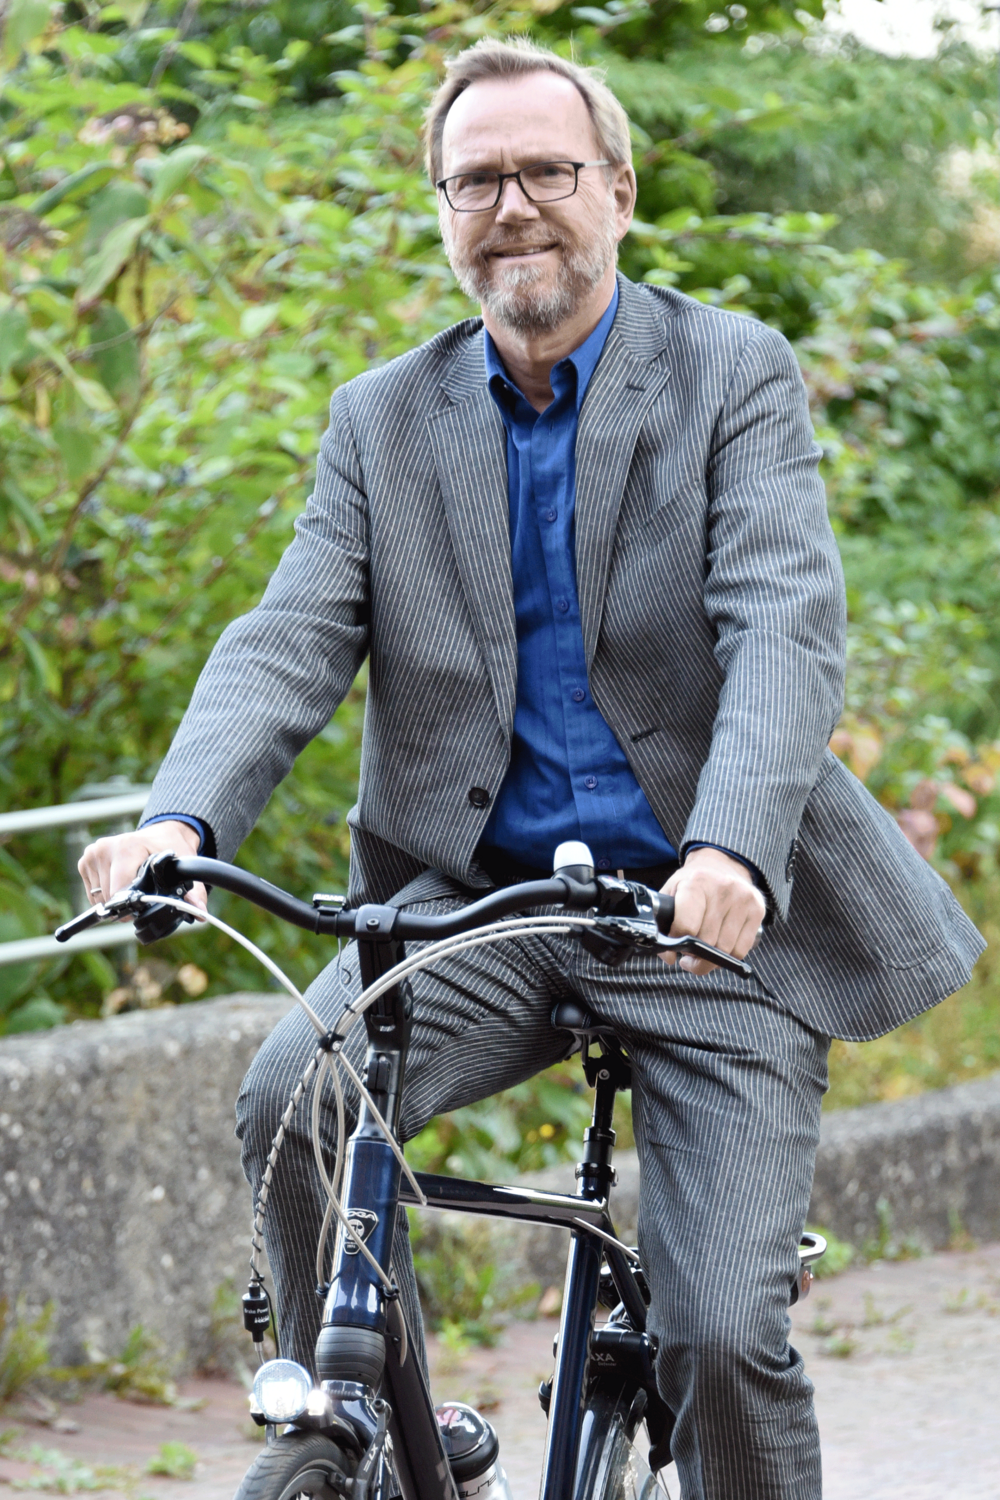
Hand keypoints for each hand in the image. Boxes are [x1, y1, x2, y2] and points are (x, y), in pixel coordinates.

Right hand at [78, 821, 207, 912]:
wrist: (161, 833)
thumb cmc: (170, 848)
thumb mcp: (184, 866)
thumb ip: (194, 891)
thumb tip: (199, 912)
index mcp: (126, 848)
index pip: (119, 890)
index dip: (131, 906)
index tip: (144, 905)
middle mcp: (105, 848)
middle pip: (109, 898)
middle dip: (125, 904)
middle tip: (142, 895)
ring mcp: (92, 853)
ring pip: (99, 898)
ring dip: (115, 900)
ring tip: (131, 885)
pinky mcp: (85, 861)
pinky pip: (93, 893)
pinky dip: (106, 894)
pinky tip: (119, 881)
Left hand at [659, 847, 765, 975]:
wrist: (723, 863)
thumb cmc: (695, 883)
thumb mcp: (672, 893)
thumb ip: (663, 924)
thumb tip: (669, 957)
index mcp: (696, 883)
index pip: (686, 926)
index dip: (677, 942)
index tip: (675, 944)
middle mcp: (722, 889)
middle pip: (706, 942)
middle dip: (694, 955)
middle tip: (689, 954)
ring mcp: (742, 899)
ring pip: (724, 950)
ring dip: (711, 959)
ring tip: (704, 951)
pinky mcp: (757, 910)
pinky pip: (741, 950)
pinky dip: (728, 956)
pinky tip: (720, 948)